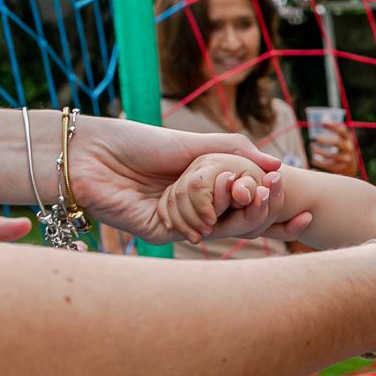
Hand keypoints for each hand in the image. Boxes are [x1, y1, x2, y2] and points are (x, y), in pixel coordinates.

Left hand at [69, 115, 287, 243]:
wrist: (90, 153)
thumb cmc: (136, 142)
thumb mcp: (194, 142)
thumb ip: (235, 150)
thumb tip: (278, 164)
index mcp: (198, 186)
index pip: (239, 196)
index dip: (264, 193)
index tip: (285, 183)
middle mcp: (190, 207)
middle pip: (234, 215)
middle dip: (258, 205)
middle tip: (277, 190)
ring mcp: (176, 222)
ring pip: (217, 225)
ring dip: (237, 209)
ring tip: (252, 190)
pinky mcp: (159, 233)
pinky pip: (193, 230)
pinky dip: (209, 216)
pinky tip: (223, 200)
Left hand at [309, 123, 359, 176]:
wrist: (350, 167)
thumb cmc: (341, 150)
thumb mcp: (341, 140)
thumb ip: (333, 131)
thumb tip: (322, 120)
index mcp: (348, 139)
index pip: (342, 131)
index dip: (332, 126)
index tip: (322, 123)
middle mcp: (349, 148)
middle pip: (337, 143)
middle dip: (325, 140)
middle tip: (315, 138)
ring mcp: (346, 159)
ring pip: (332, 156)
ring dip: (320, 152)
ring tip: (312, 148)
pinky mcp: (340, 168)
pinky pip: (328, 165)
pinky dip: (319, 163)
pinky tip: (312, 160)